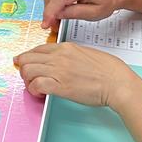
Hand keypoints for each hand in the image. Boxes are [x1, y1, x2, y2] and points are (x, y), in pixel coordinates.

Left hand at [15, 42, 137, 108]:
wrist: (117, 82)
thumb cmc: (109, 70)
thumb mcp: (87, 53)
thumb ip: (71, 54)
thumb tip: (60, 60)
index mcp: (66, 47)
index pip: (38, 49)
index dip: (28, 57)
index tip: (24, 62)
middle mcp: (59, 56)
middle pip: (28, 58)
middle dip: (23, 69)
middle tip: (27, 78)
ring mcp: (59, 70)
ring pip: (28, 71)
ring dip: (27, 80)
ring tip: (35, 87)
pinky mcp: (61, 86)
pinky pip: (36, 85)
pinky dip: (33, 90)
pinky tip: (39, 94)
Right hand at [39, 0, 119, 27]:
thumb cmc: (104, 2)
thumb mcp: (93, 14)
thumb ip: (73, 13)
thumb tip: (56, 15)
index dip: (50, 12)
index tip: (46, 24)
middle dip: (50, 12)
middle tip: (56, 24)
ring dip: (49, 7)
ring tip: (60, 15)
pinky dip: (50, 1)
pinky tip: (59, 7)